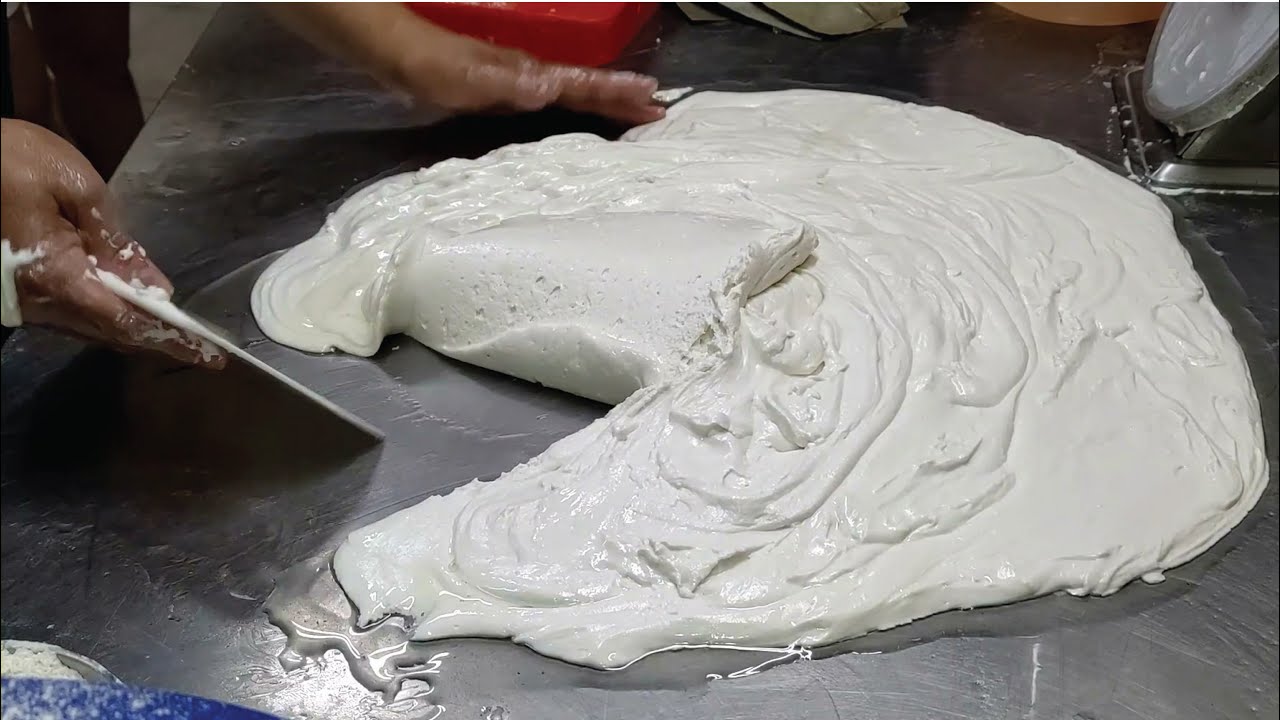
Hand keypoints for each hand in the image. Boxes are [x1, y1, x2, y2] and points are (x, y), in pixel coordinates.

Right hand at [1, 119, 223, 366]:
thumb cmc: (9, 160)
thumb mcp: (76, 186)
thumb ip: (117, 240)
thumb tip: (153, 286)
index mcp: (57, 277)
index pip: (127, 323)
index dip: (171, 341)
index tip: (208, 356)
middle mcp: (40, 302)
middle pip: (111, 333)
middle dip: (158, 340)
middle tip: (202, 349)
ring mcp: (26, 302)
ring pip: (90, 326)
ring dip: (133, 329)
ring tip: (176, 330)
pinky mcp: (19, 293)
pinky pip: (72, 312)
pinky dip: (106, 312)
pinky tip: (131, 304)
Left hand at [269, 3, 665, 124]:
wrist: (370, 39)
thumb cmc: (411, 54)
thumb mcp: (453, 72)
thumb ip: (499, 80)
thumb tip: (548, 88)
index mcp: (517, 71)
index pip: (576, 84)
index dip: (614, 93)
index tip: (653, 101)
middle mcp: (515, 74)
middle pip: (575, 86)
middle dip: (616, 97)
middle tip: (656, 112)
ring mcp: (498, 78)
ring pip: (558, 90)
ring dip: (595, 101)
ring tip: (629, 113)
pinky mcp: (479, 86)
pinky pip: (533, 97)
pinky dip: (560, 104)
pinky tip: (559, 112)